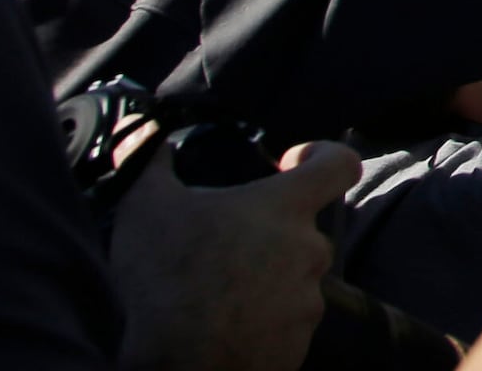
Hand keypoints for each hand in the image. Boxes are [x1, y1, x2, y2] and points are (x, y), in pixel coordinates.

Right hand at [108, 139, 357, 370]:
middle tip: (224, 245)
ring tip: (217, 292)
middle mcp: (309, 253)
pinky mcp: (298, 345)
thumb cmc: (165, 280)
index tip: (291, 164)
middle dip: (269, 233)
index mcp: (285, 210)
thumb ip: (148, 160)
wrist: (176, 366)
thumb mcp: (144, 206)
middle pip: (304, 229)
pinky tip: (223, 325)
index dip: (322, 156)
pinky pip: (285, 324)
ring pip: (294, 279)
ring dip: (265, 280)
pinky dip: (262, 322)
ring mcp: (307, 302)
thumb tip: (141, 133)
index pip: (340, 164)